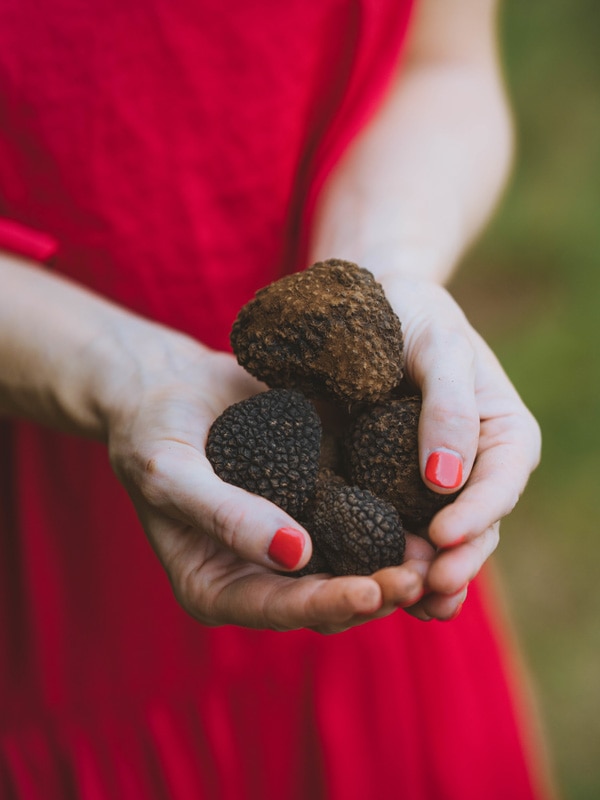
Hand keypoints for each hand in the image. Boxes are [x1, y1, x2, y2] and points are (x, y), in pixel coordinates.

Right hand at [106, 333, 426, 632]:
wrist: (171, 390)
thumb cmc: (153, 433)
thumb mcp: (172, 472)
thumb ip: (224, 516)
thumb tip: (294, 554)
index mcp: (218, 585)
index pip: (278, 608)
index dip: (326, 604)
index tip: (371, 591)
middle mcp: (262, 573)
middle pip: (327, 598)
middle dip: (376, 592)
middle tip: (423, 575)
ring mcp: (295, 540)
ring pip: (354, 567)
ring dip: (396, 565)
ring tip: (440, 553)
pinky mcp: (319, 503)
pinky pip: (360, 521)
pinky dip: (394, 523)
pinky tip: (431, 513)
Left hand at [375, 275, 540, 620]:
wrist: (375, 308)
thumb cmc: (414, 315)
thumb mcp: (439, 348)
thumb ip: (448, 407)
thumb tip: (445, 480)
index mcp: (503, 436)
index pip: (500, 484)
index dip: (477, 515)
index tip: (443, 536)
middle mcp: (475, 469)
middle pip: (476, 526)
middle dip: (455, 561)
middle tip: (428, 587)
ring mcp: (435, 487)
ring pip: (441, 542)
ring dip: (428, 574)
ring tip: (407, 601)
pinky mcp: (394, 492)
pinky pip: (400, 531)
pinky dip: (394, 560)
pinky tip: (375, 586)